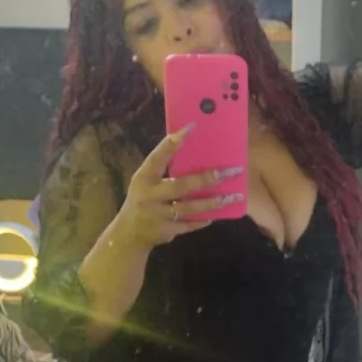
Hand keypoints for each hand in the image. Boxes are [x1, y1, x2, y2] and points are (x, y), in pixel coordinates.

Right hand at [114, 124, 243, 248]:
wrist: (129, 233)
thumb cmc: (142, 200)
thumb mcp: (146, 182)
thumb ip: (164, 169)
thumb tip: (193, 151)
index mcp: (144, 177)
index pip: (159, 156)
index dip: (173, 143)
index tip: (190, 128)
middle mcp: (150, 195)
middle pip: (181, 185)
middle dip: (207, 178)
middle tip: (229, 172)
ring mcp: (159, 214)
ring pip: (189, 207)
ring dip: (212, 202)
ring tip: (232, 196)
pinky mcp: (167, 231)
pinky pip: (189, 224)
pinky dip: (202, 220)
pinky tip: (217, 215)